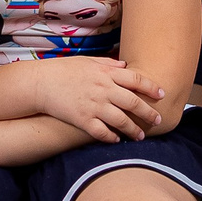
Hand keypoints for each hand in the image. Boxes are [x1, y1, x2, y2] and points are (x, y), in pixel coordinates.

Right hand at [38, 56, 165, 141]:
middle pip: (133, 103)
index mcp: (105, 73)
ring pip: (121, 121)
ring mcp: (93, 105)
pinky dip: (112, 137)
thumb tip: (124, 65)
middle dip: (149, 113)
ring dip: (133, 130)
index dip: (151, 87)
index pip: (136, 80)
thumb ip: (108, 63)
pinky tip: (117, 140)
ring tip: (140, 136)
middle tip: (158, 120)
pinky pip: (102, 132)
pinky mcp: (82, 119)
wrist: (40, 83)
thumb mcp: (87, 61)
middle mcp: (103, 89)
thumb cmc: (63, 70)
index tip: (161, 94)